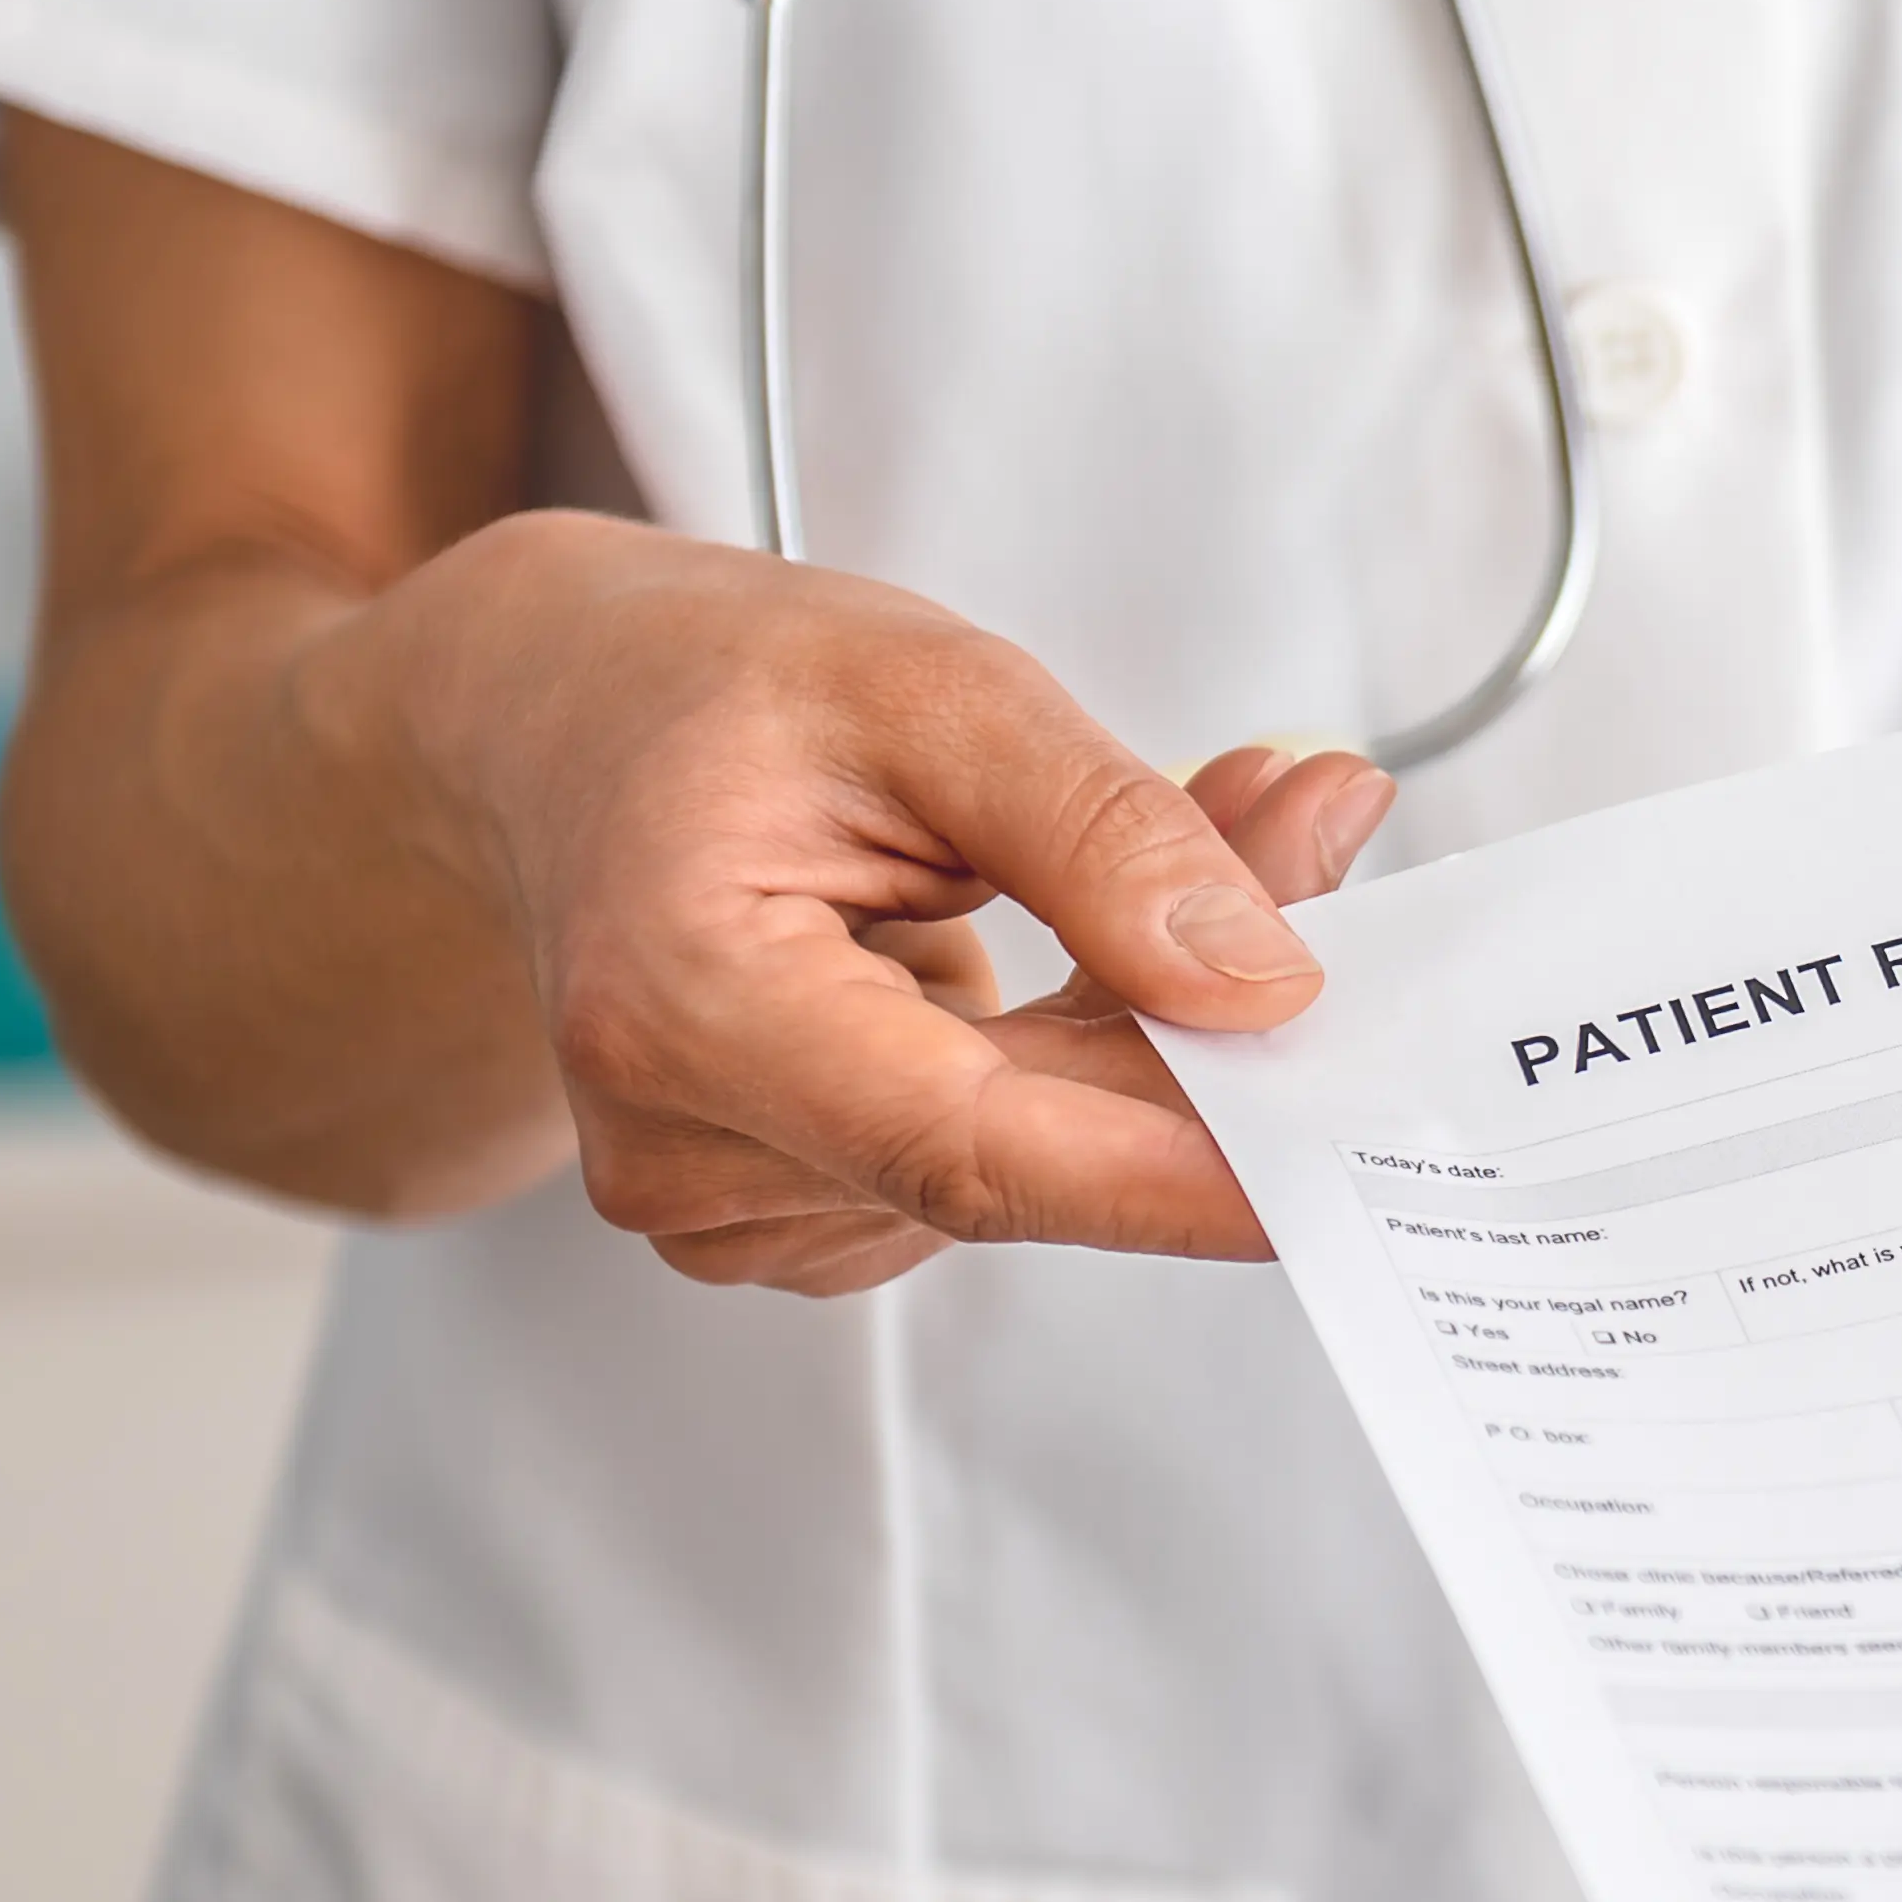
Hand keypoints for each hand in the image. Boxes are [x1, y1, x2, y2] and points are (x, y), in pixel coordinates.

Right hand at [373, 509, 1397, 1294]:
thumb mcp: (927, 687)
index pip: (972, 1151)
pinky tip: (1090, 941)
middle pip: (1030, 1156)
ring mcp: (730, 1207)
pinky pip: (998, 1157)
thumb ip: (1104, 832)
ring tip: (1187, 831)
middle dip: (1212, 1032)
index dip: (1178, 1169)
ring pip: (1033, 1160)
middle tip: (1320, 842)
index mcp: (682, 1010)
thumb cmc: (711, 690)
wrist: (557, 732)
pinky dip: (1083, 1059)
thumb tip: (1266, 981)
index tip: (1344, 1155)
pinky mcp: (791, 1214)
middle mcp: (686, 1153)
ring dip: (1153, 1028)